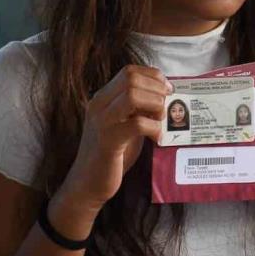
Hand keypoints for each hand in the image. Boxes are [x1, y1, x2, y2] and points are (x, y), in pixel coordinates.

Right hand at [58, 65, 169, 213]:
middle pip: (132, 79)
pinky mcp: (108, 141)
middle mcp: (99, 105)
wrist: (88, 184)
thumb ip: (139, 109)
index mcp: (103, 98)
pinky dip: (154, 128)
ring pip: (133, 95)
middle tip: (167, 106)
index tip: (167, 90)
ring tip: (161, 120)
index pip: (129, 71)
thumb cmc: (112, 154)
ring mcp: (101, 122)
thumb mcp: (126, 124)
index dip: (153, 76)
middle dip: (157, 89)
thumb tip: (166, 96)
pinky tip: (157, 138)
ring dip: (155, 105)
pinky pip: (138, 124)